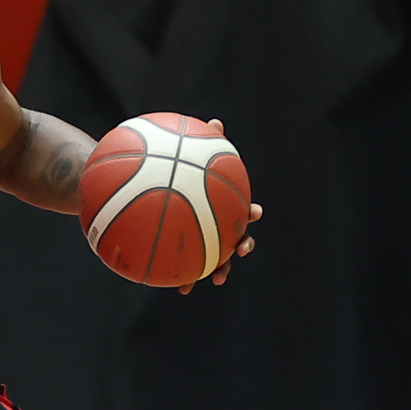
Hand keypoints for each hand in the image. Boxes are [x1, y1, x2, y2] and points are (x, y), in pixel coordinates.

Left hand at [181, 122, 257, 293]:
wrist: (155, 193)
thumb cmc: (178, 175)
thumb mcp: (190, 158)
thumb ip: (203, 145)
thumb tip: (215, 122)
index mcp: (223, 206)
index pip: (243, 208)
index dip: (250, 211)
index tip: (255, 211)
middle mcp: (220, 225)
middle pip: (238, 236)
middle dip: (243, 243)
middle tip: (241, 248)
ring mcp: (206, 241)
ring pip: (219, 257)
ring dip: (221, 268)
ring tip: (217, 278)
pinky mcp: (190, 255)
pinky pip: (190, 268)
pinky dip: (187, 278)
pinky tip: (180, 287)